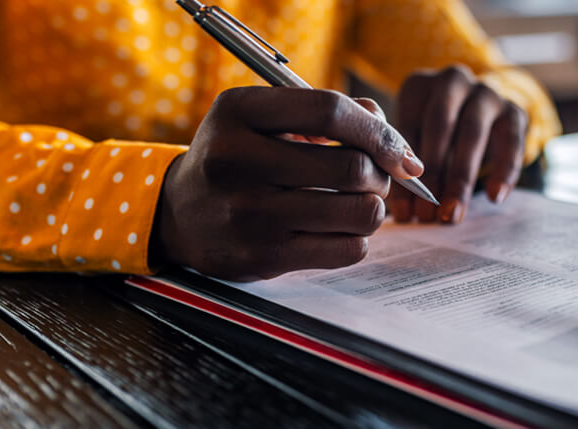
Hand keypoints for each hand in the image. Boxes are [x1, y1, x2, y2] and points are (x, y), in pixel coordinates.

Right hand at [151, 87, 424, 280]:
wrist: (177, 214)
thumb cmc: (238, 157)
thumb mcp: (264, 118)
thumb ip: (325, 113)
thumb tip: (389, 135)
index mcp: (238, 112)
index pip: (330, 112)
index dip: (379, 131)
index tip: (400, 151)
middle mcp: (237, 161)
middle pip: (351, 167)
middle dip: (381, 173)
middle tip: (375, 177)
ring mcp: (249, 213)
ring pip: (359, 212)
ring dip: (374, 207)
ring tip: (359, 202)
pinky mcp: (263, 257)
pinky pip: (348, 249)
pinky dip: (357, 237)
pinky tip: (338, 228)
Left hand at [390, 65, 528, 223]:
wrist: (483, 114)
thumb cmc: (437, 136)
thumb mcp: (416, 142)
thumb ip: (407, 169)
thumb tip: (405, 212)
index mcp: (418, 86)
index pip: (406, 129)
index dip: (403, 172)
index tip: (404, 212)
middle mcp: (452, 81)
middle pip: (440, 125)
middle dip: (433, 174)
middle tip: (427, 215)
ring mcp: (486, 92)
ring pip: (472, 132)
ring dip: (461, 177)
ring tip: (453, 213)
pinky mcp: (514, 110)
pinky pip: (511, 141)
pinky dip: (503, 171)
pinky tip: (494, 197)